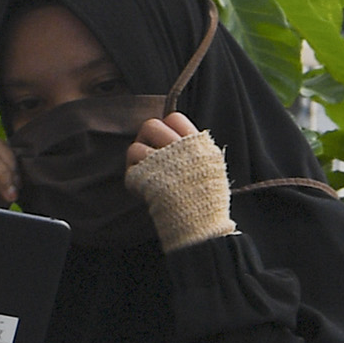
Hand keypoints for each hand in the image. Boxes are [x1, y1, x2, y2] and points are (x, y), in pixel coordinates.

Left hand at [120, 118, 232, 252]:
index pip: (174, 118)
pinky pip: (130, 171)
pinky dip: (134, 181)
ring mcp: (159, 163)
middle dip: (146, 138)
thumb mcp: (213, 165)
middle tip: (150, 154)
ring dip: (137, 161)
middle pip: (150, 126)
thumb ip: (198, 148)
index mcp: (195, 143)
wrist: (201, 224)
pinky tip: (144, 189)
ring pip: (135, 148)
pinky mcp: (145, 179)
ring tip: (146, 174)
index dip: (168, 127)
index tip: (167, 142)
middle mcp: (177, 148)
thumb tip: (181, 136)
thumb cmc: (209, 198)